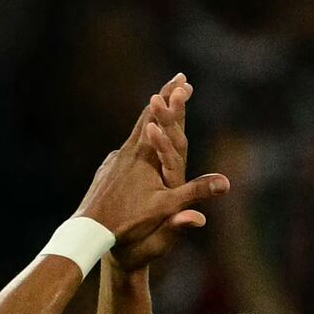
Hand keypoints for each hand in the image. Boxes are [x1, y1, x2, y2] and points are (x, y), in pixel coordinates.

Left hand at [76, 76, 229, 269]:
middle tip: (177, 81)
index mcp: (143, 158)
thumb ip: (194, 194)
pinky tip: (142, 142)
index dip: (173, 101)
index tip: (184, 82)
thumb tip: (225, 183)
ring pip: (135, 132)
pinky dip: (140, 137)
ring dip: (151, 118)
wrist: (87, 233)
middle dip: (165, 99)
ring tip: (162, 108)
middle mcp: (127, 153)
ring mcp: (114, 161)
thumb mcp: (166, 210)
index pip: (159, 121)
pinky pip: (128, 148)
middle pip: (145, 118)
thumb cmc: (129, 223)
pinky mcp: (107, 170)